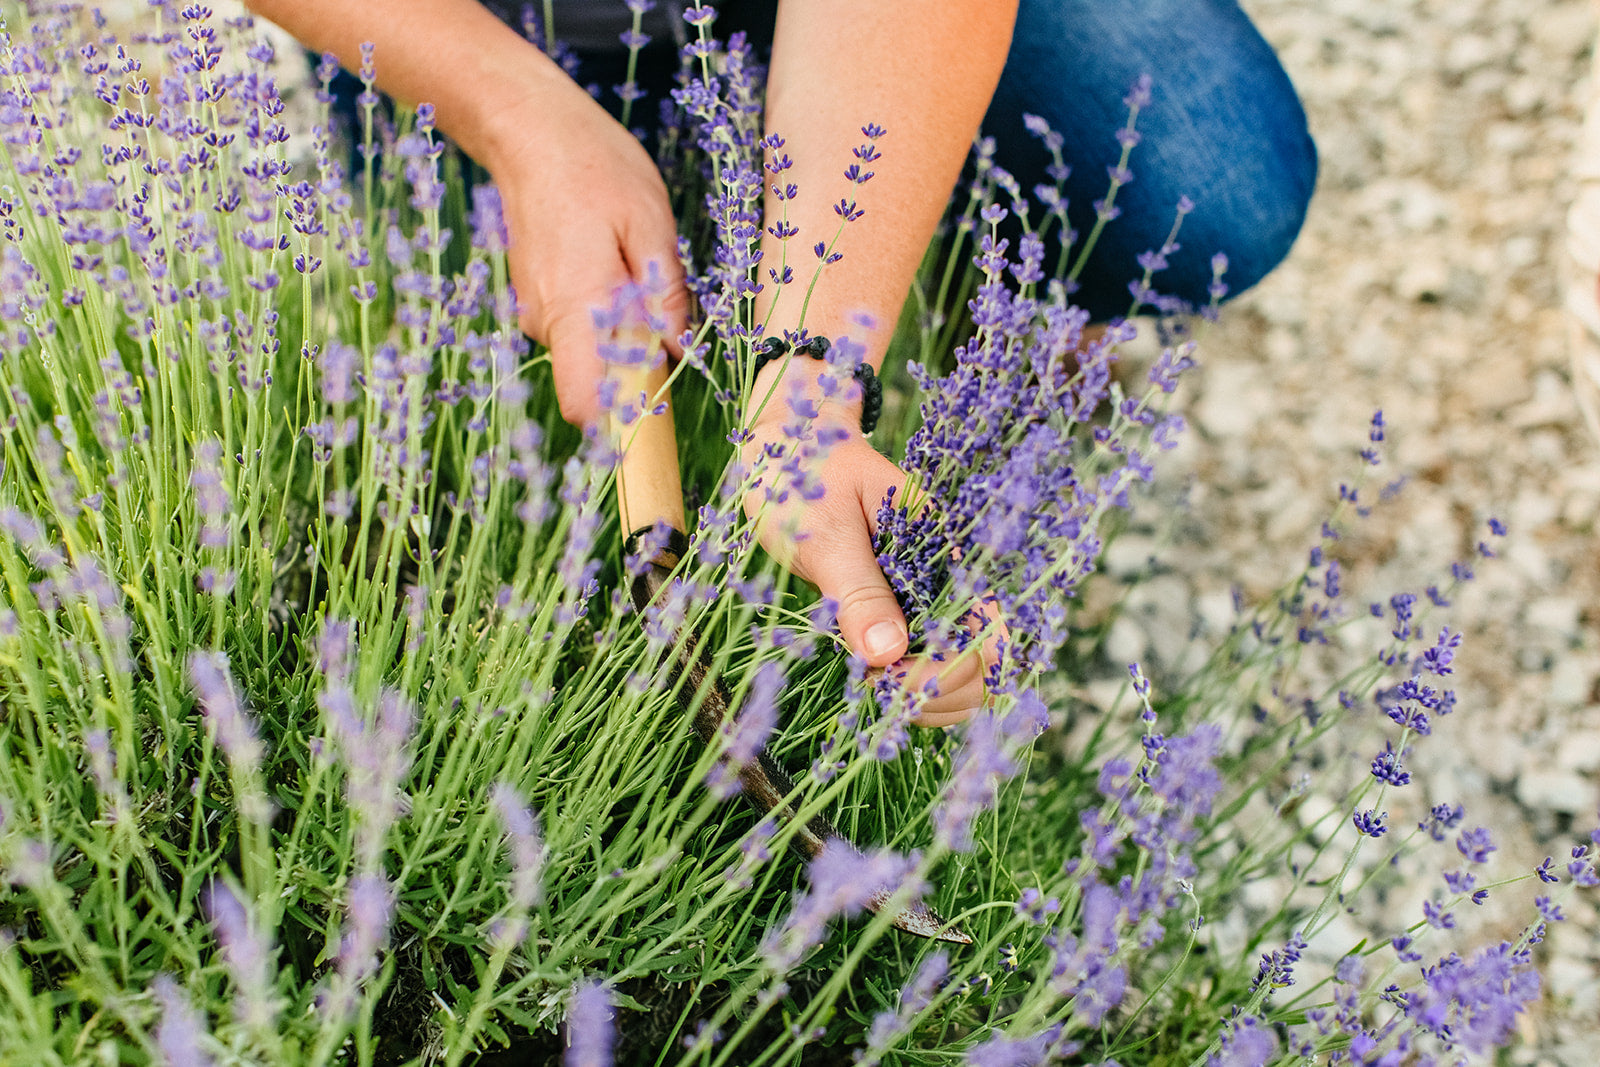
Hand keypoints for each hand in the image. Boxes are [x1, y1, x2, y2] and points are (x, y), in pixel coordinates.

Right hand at [482, 76, 688, 425]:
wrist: (529, 130)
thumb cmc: (594, 166)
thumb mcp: (650, 223)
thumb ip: (664, 293)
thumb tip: (678, 349)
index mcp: (577, 309)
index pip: (586, 404)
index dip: (622, 417)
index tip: (656, 403)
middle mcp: (547, 321)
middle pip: (598, 379)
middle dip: (636, 359)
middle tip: (660, 301)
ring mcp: (535, 311)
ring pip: (590, 349)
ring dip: (621, 327)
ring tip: (633, 264)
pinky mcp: (536, 299)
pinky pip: (577, 325)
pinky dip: (601, 309)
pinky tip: (610, 258)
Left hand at [740, 411, 1001, 725]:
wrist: (788, 445)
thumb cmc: (805, 473)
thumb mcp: (828, 529)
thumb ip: (859, 590)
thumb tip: (888, 654)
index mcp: (944, 553)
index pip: (987, 630)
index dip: (949, 666)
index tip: (889, 675)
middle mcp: (946, 581)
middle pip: (983, 664)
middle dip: (937, 689)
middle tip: (874, 684)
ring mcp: (925, 600)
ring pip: (960, 676)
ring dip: (925, 698)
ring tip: (870, 684)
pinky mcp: (898, 613)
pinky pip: (925, 668)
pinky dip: (908, 691)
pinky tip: (872, 682)